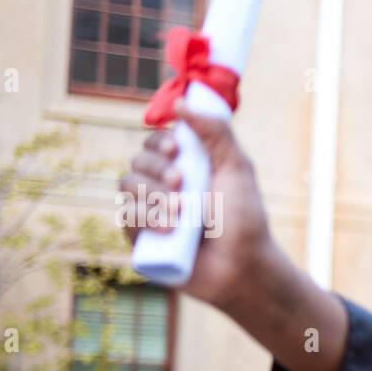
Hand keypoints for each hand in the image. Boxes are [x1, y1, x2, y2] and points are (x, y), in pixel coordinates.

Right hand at [118, 101, 278, 311]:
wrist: (244, 266)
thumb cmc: (245, 219)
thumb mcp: (236, 167)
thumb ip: (215, 132)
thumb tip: (180, 104)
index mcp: (184, 168)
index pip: (154, 143)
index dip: (158, 143)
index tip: (177, 150)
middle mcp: (163, 188)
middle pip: (137, 162)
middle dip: (157, 170)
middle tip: (183, 184)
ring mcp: (151, 213)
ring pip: (126, 187)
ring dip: (153, 197)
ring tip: (182, 215)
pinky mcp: (142, 240)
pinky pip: (126, 219)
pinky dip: (144, 220)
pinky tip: (169, 230)